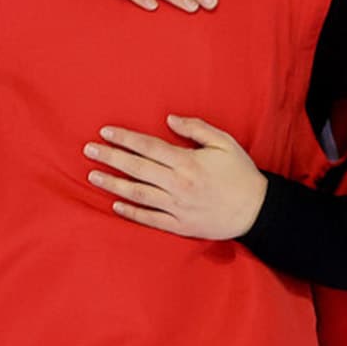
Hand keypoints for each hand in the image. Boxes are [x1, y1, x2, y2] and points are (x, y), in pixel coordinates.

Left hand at [83, 115, 267, 239]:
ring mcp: (176, 207)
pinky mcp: (179, 225)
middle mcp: (177, 184)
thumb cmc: (241, 173)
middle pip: (137, 168)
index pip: (148, 147)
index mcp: (188, 162)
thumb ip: (196, 128)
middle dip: (110, 158)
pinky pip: (149, 219)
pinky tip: (115, 205)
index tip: (105, 132)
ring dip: (113, 184)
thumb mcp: (225, 142)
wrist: (257, 210)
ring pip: (137, 194)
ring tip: (93, 176)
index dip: (124, 139)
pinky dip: (130, 212)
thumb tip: (169, 119)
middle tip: (88, 150)